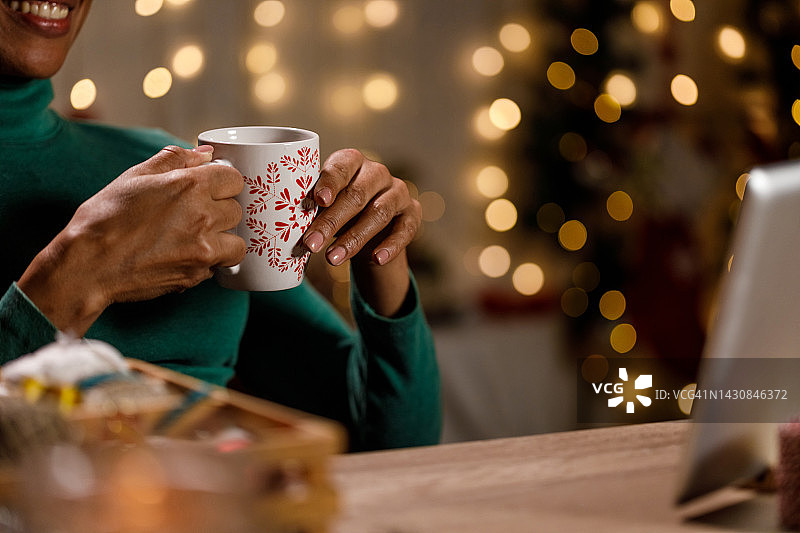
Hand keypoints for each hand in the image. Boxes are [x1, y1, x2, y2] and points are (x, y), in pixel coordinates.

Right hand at [18, 146, 245, 335]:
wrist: (87, 265)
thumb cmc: (105, 218)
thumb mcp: (135, 176)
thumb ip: (175, 159)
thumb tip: (206, 154)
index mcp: (190, 185)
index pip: (235, 179)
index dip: (223, 183)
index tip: (212, 189)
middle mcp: (203, 216)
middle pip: (237, 210)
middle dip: (221, 211)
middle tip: (197, 215)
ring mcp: (203, 248)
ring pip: (237, 242)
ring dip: (223, 241)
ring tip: (197, 239)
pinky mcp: (197, 274)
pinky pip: (218, 266)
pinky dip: (208, 263)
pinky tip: (184, 256)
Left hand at [302, 149, 420, 315]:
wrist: (371, 233)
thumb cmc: (338, 213)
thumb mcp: (323, 207)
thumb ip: (311, 209)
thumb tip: (280, 228)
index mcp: (352, 162)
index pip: (341, 166)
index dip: (329, 182)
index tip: (317, 201)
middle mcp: (377, 173)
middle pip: (357, 194)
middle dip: (332, 222)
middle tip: (310, 244)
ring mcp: (398, 192)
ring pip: (379, 213)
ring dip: (354, 238)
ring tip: (332, 259)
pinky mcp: (412, 214)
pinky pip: (405, 230)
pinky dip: (391, 245)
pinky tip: (376, 259)